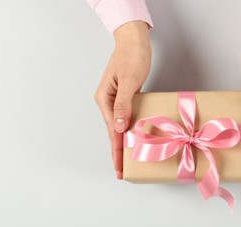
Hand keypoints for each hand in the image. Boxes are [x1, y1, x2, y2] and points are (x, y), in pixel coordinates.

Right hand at [94, 21, 151, 178]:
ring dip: (124, 143)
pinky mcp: (125, 97)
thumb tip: (118, 128)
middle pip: (113, 132)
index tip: (119, 169)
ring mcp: (116, 100)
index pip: (111, 131)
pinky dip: (130, 130)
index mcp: (105, 100)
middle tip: (123, 172)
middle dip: (118, 152)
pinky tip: (135, 137)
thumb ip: (123, 105)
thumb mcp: (129, 81)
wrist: (134, 40)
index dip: (116, 151)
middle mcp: (108, 102)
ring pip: (120, 126)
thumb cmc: (132, 57)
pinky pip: (127, 118)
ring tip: (129, 160)